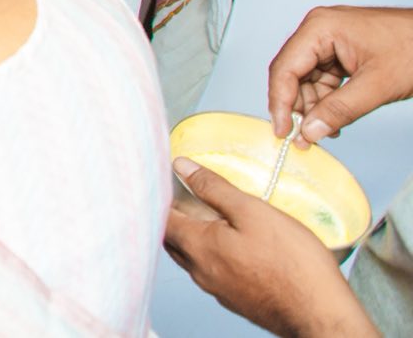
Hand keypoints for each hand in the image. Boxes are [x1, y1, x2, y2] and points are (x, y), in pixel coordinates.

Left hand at [165, 156, 378, 337]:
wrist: (321, 314)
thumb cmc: (292, 262)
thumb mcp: (253, 211)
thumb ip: (214, 188)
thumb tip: (182, 166)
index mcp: (198, 247)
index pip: (161, 219)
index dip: (160, 198)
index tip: (168, 181)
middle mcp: (201, 272)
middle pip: (173, 240)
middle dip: (174, 218)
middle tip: (188, 196)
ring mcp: (218, 290)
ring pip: (193, 259)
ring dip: (194, 238)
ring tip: (213, 218)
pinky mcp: (237, 301)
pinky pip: (214, 273)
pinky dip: (214, 255)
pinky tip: (236, 247)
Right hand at [268, 5, 412, 147]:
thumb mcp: (378, 85)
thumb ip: (340, 109)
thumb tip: (309, 132)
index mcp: (320, 28)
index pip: (285, 68)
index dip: (280, 103)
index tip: (283, 132)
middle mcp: (319, 30)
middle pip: (293, 74)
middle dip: (299, 108)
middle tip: (304, 138)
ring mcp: (330, 40)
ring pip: (308, 79)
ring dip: (315, 107)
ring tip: (327, 131)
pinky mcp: (342, 50)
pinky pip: (325, 78)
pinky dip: (328, 100)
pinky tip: (335, 119)